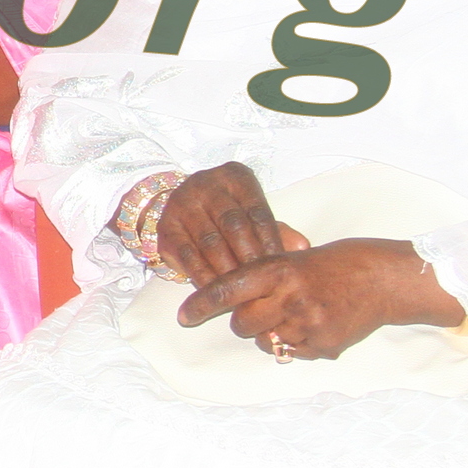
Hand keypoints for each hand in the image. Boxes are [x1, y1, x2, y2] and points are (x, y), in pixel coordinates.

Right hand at [153, 161, 305, 285]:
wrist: (182, 206)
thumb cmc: (227, 212)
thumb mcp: (252, 213)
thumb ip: (275, 229)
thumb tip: (301, 246)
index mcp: (234, 177)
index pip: (257, 211)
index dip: (270, 240)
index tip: (280, 265)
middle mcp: (205, 185)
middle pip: (233, 225)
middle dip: (250, 257)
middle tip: (262, 283)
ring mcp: (182, 204)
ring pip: (210, 242)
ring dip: (227, 270)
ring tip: (242, 291)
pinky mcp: (166, 227)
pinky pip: (188, 255)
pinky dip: (203, 275)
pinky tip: (216, 290)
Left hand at [178, 237, 457, 359]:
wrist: (386, 279)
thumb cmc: (337, 262)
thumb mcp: (295, 257)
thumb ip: (264, 277)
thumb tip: (230, 298)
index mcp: (278, 269)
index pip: (226, 290)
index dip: (201, 305)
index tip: (184, 317)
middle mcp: (289, 298)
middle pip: (242, 326)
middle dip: (246, 322)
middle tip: (264, 310)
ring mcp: (307, 325)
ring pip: (266, 342)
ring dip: (272, 333)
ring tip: (298, 314)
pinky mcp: (324, 346)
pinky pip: (292, 354)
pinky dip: (296, 344)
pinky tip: (316, 324)